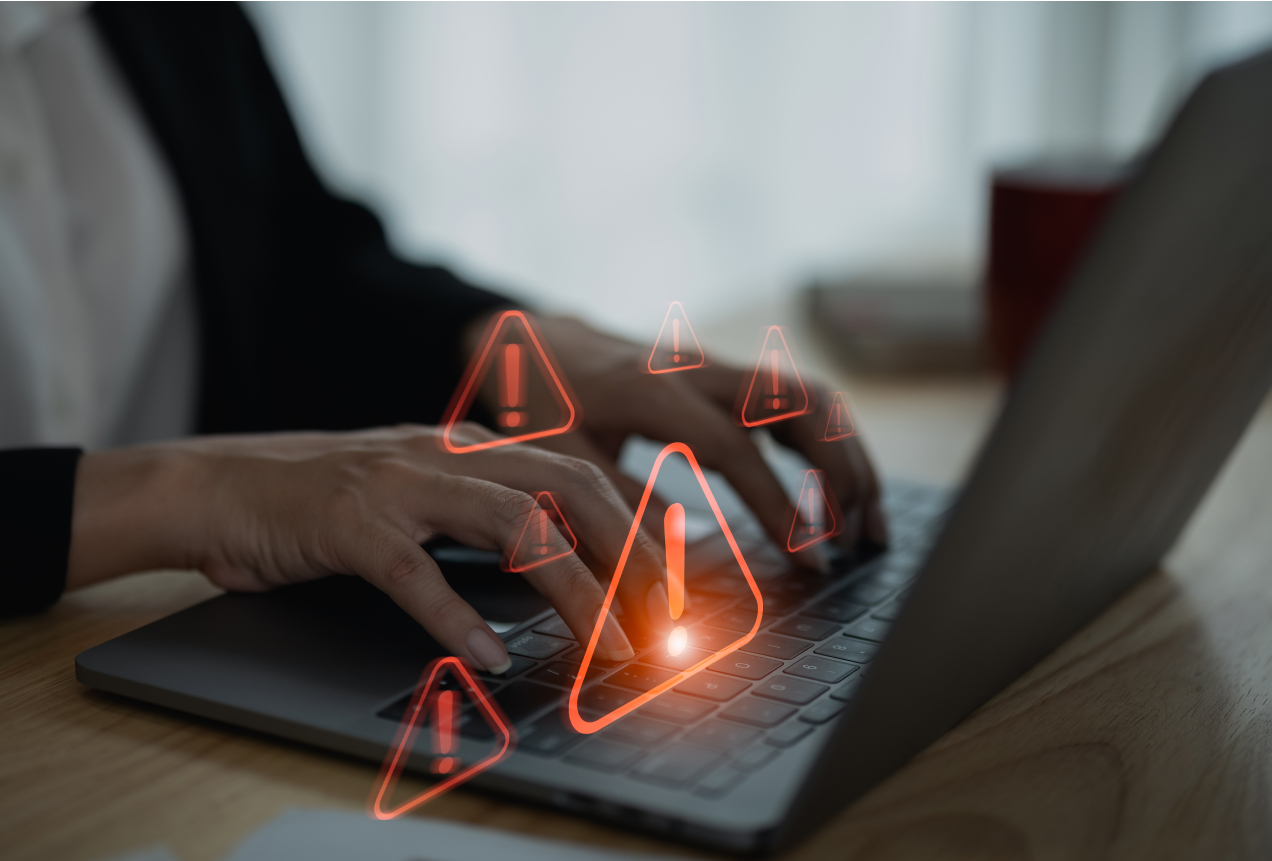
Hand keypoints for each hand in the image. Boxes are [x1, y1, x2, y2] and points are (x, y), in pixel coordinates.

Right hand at [66, 424, 679, 671]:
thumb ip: (484, 517)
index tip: (674, 582)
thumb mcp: (421, 495)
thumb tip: (562, 565)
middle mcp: (447, 455)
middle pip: (570, 491)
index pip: (579, 477)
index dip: (637, 528)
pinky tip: (487, 657)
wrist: (218, 486)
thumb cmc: (324, 501)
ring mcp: (399, 485)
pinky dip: (457, 619)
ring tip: (608, 643)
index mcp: (470, 449)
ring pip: (515, 527)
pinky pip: (417, 574)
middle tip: (665, 617)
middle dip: (631, 555)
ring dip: (573, 590)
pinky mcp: (349, 524)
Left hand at [522, 315, 886, 563]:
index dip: (778, 504)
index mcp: (652, 391)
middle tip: (858, 541)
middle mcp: (697, 370)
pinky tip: (842, 494)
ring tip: (870, 525)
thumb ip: (617, 504)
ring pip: (811, 396)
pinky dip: (832, 444)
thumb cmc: (540, 401)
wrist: (534, 339)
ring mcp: (718, 367)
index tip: (810, 557)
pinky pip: (797, 401)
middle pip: (799, 403)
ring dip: (851, 456)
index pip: (736, 448)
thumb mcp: (559, 457)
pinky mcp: (726, 377)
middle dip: (842, 472)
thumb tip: (678, 565)